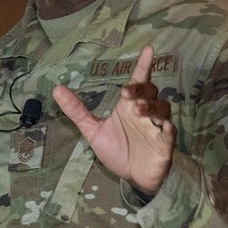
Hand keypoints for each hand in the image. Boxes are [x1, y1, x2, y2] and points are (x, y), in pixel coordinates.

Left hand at [53, 45, 173, 196]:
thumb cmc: (118, 151)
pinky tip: (164, 126)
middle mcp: (145, 113)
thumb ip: (77, 111)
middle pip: (150, 92)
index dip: (144, 65)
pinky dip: (167, 128)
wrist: (133, 177)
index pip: (138, 81)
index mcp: (129, 107)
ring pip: (162, 108)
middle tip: (126, 94)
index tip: (148, 50)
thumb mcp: (94, 131)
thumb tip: (56, 89)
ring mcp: (157, 128)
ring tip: (138, 110)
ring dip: (152, 107)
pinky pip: (170, 133)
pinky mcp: (164, 144)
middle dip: (141, 90)